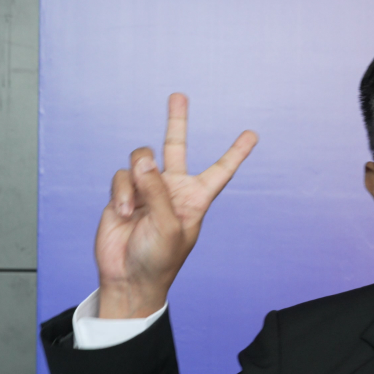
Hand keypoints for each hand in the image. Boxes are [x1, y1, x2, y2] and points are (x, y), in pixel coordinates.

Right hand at [95, 93, 257, 318]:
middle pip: (175, 147)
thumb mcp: (169, 225)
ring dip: (136, 181)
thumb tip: (143, 159)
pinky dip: (122, 193)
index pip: (221, 170)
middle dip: (176, 121)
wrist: (128, 277)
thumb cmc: (158, 258)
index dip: (236, 153)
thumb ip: (158, 189)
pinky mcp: (124, 194)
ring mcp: (147, 190)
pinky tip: (124, 214)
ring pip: (141, 160)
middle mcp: (173, 189)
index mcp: (196, 198)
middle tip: (179, 96)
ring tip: (134, 210)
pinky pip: (121, 176)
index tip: (252, 134)